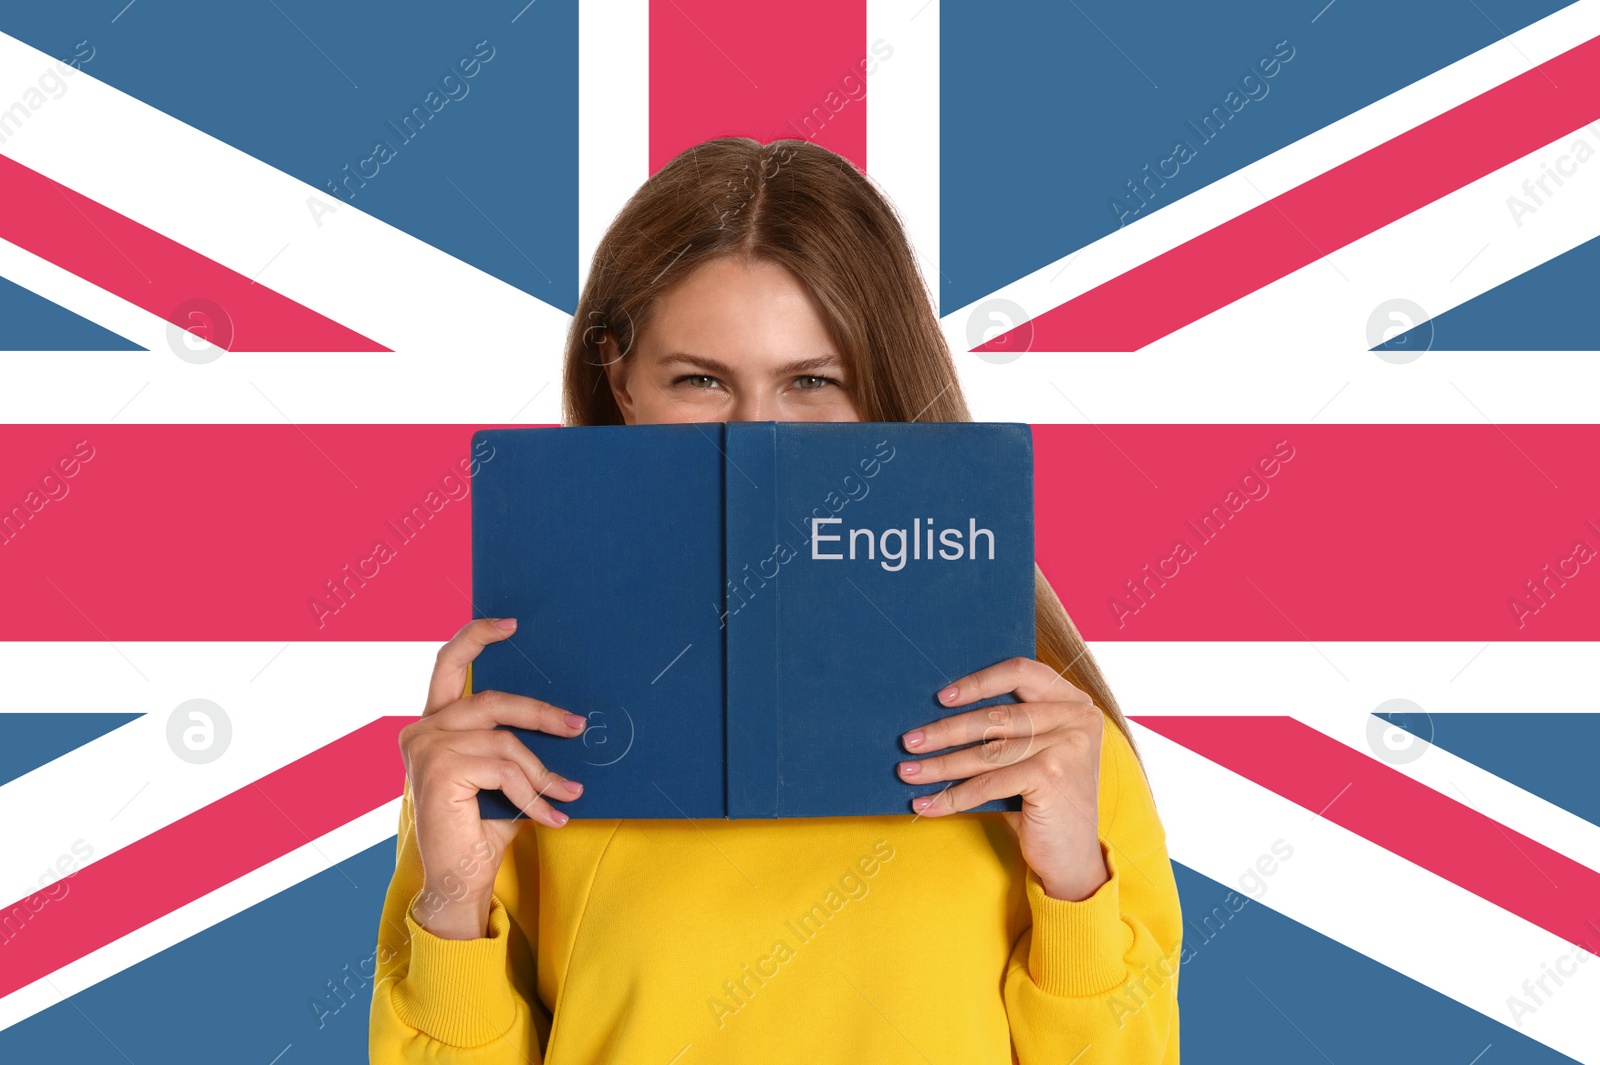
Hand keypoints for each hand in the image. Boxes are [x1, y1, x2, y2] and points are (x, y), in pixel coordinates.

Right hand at [399, 617, 587, 938]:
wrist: (458, 881)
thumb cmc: (481, 826)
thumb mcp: (498, 774)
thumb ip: (510, 742)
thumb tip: (563, 716)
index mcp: (431, 724)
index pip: (447, 664)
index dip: (477, 636)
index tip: (511, 622)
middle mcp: (420, 731)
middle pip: (491, 700)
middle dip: (539, 712)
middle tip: (576, 724)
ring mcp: (426, 749)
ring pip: (505, 741)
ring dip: (541, 772)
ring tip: (567, 794)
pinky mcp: (440, 771)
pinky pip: (505, 769)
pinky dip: (533, 793)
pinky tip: (549, 816)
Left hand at [898, 656, 1108, 901]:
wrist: (1073, 857)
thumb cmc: (1044, 799)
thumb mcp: (1034, 752)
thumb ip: (1008, 727)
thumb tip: (939, 710)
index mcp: (1074, 702)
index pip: (1021, 672)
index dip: (978, 681)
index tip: (941, 698)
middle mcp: (1077, 718)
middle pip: (996, 716)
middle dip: (945, 730)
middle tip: (910, 741)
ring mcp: (1067, 747)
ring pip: (987, 752)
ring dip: (940, 765)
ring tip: (909, 772)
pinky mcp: (1051, 777)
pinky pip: (988, 783)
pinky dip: (953, 796)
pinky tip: (927, 804)